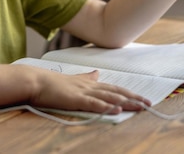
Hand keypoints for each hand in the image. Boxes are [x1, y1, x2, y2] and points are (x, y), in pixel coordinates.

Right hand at [30, 68, 150, 113]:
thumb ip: (86, 78)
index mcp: (90, 83)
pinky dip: (106, 106)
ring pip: (109, 97)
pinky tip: (116, 109)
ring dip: (125, 102)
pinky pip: (93, 103)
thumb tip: (97, 73)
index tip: (142, 98)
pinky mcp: (75, 99)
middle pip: (116, 92)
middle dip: (133, 98)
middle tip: (149, 104)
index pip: (114, 88)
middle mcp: (90, 86)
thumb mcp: (73, 79)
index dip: (129, 93)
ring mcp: (83, 92)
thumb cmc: (52, 83)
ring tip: (139, 107)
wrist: (35, 80)